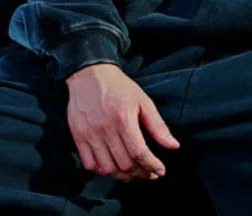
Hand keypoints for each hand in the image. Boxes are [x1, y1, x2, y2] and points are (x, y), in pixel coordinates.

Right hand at [65, 62, 180, 182]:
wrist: (90, 75)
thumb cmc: (119, 87)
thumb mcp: (143, 100)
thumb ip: (157, 126)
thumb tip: (173, 146)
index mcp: (124, 118)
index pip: (139, 152)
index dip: (151, 165)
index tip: (160, 171)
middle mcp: (105, 129)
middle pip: (124, 164)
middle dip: (140, 173)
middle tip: (149, 173)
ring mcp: (90, 134)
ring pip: (107, 168)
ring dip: (123, 176)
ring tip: (133, 173)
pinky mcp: (78, 137)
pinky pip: (90, 164)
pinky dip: (102, 171)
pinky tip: (113, 167)